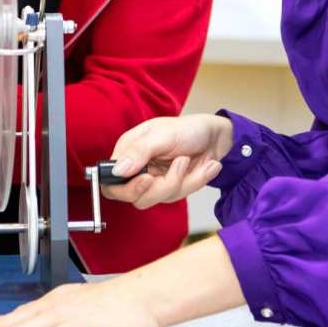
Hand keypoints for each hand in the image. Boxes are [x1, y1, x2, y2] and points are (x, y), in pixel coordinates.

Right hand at [104, 114, 233, 208]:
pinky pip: (179, 196)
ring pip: (159, 198)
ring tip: (191, 159)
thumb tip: (118, 170)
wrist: (216, 136)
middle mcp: (139, 168)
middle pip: (135, 197)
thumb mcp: (165, 135)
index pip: (111, 181)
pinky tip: (207, 166)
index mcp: (129, 150)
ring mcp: (155, 180)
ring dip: (183, 180)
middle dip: (162, 185)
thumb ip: (140, 151)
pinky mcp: (172, 188)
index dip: (124, 187)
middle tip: (181, 164)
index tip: (147, 178)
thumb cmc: (188, 128)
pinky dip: (196, 181)